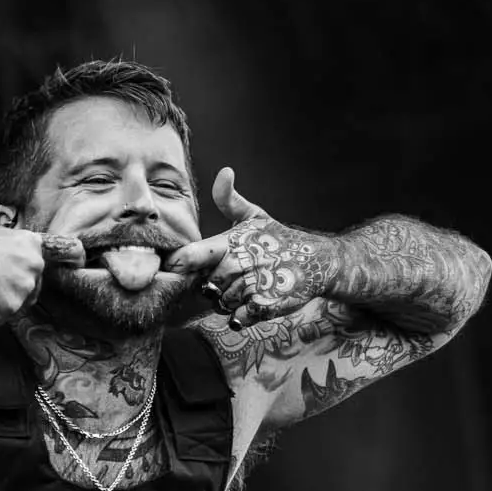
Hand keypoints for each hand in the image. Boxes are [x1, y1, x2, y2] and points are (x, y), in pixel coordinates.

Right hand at [0, 223, 84, 325]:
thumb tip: (10, 261)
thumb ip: (12, 249)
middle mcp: (33, 269)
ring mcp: (20, 292)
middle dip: (10, 292)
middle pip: (28, 291)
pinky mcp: (3, 311)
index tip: (6, 280)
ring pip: (12, 307)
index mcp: (32, 248)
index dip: (18, 277)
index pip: (34, 270)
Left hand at [162, 168, 336, 329]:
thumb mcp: (255, 215)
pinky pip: (238, 318)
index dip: (178, 265)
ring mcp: (252, 286)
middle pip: (205, 287)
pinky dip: (241, 315)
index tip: (174, 268)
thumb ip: (229, 199)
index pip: (190, 257)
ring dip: (228, 301)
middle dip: (212, 287)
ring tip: (244, 288)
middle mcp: (239, 264)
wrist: (317, 260)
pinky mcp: (265, 307)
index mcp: (230, 242)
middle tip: (229, 279)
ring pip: (220, 304)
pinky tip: (251, 303)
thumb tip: (224, 171)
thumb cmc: (279, 238)